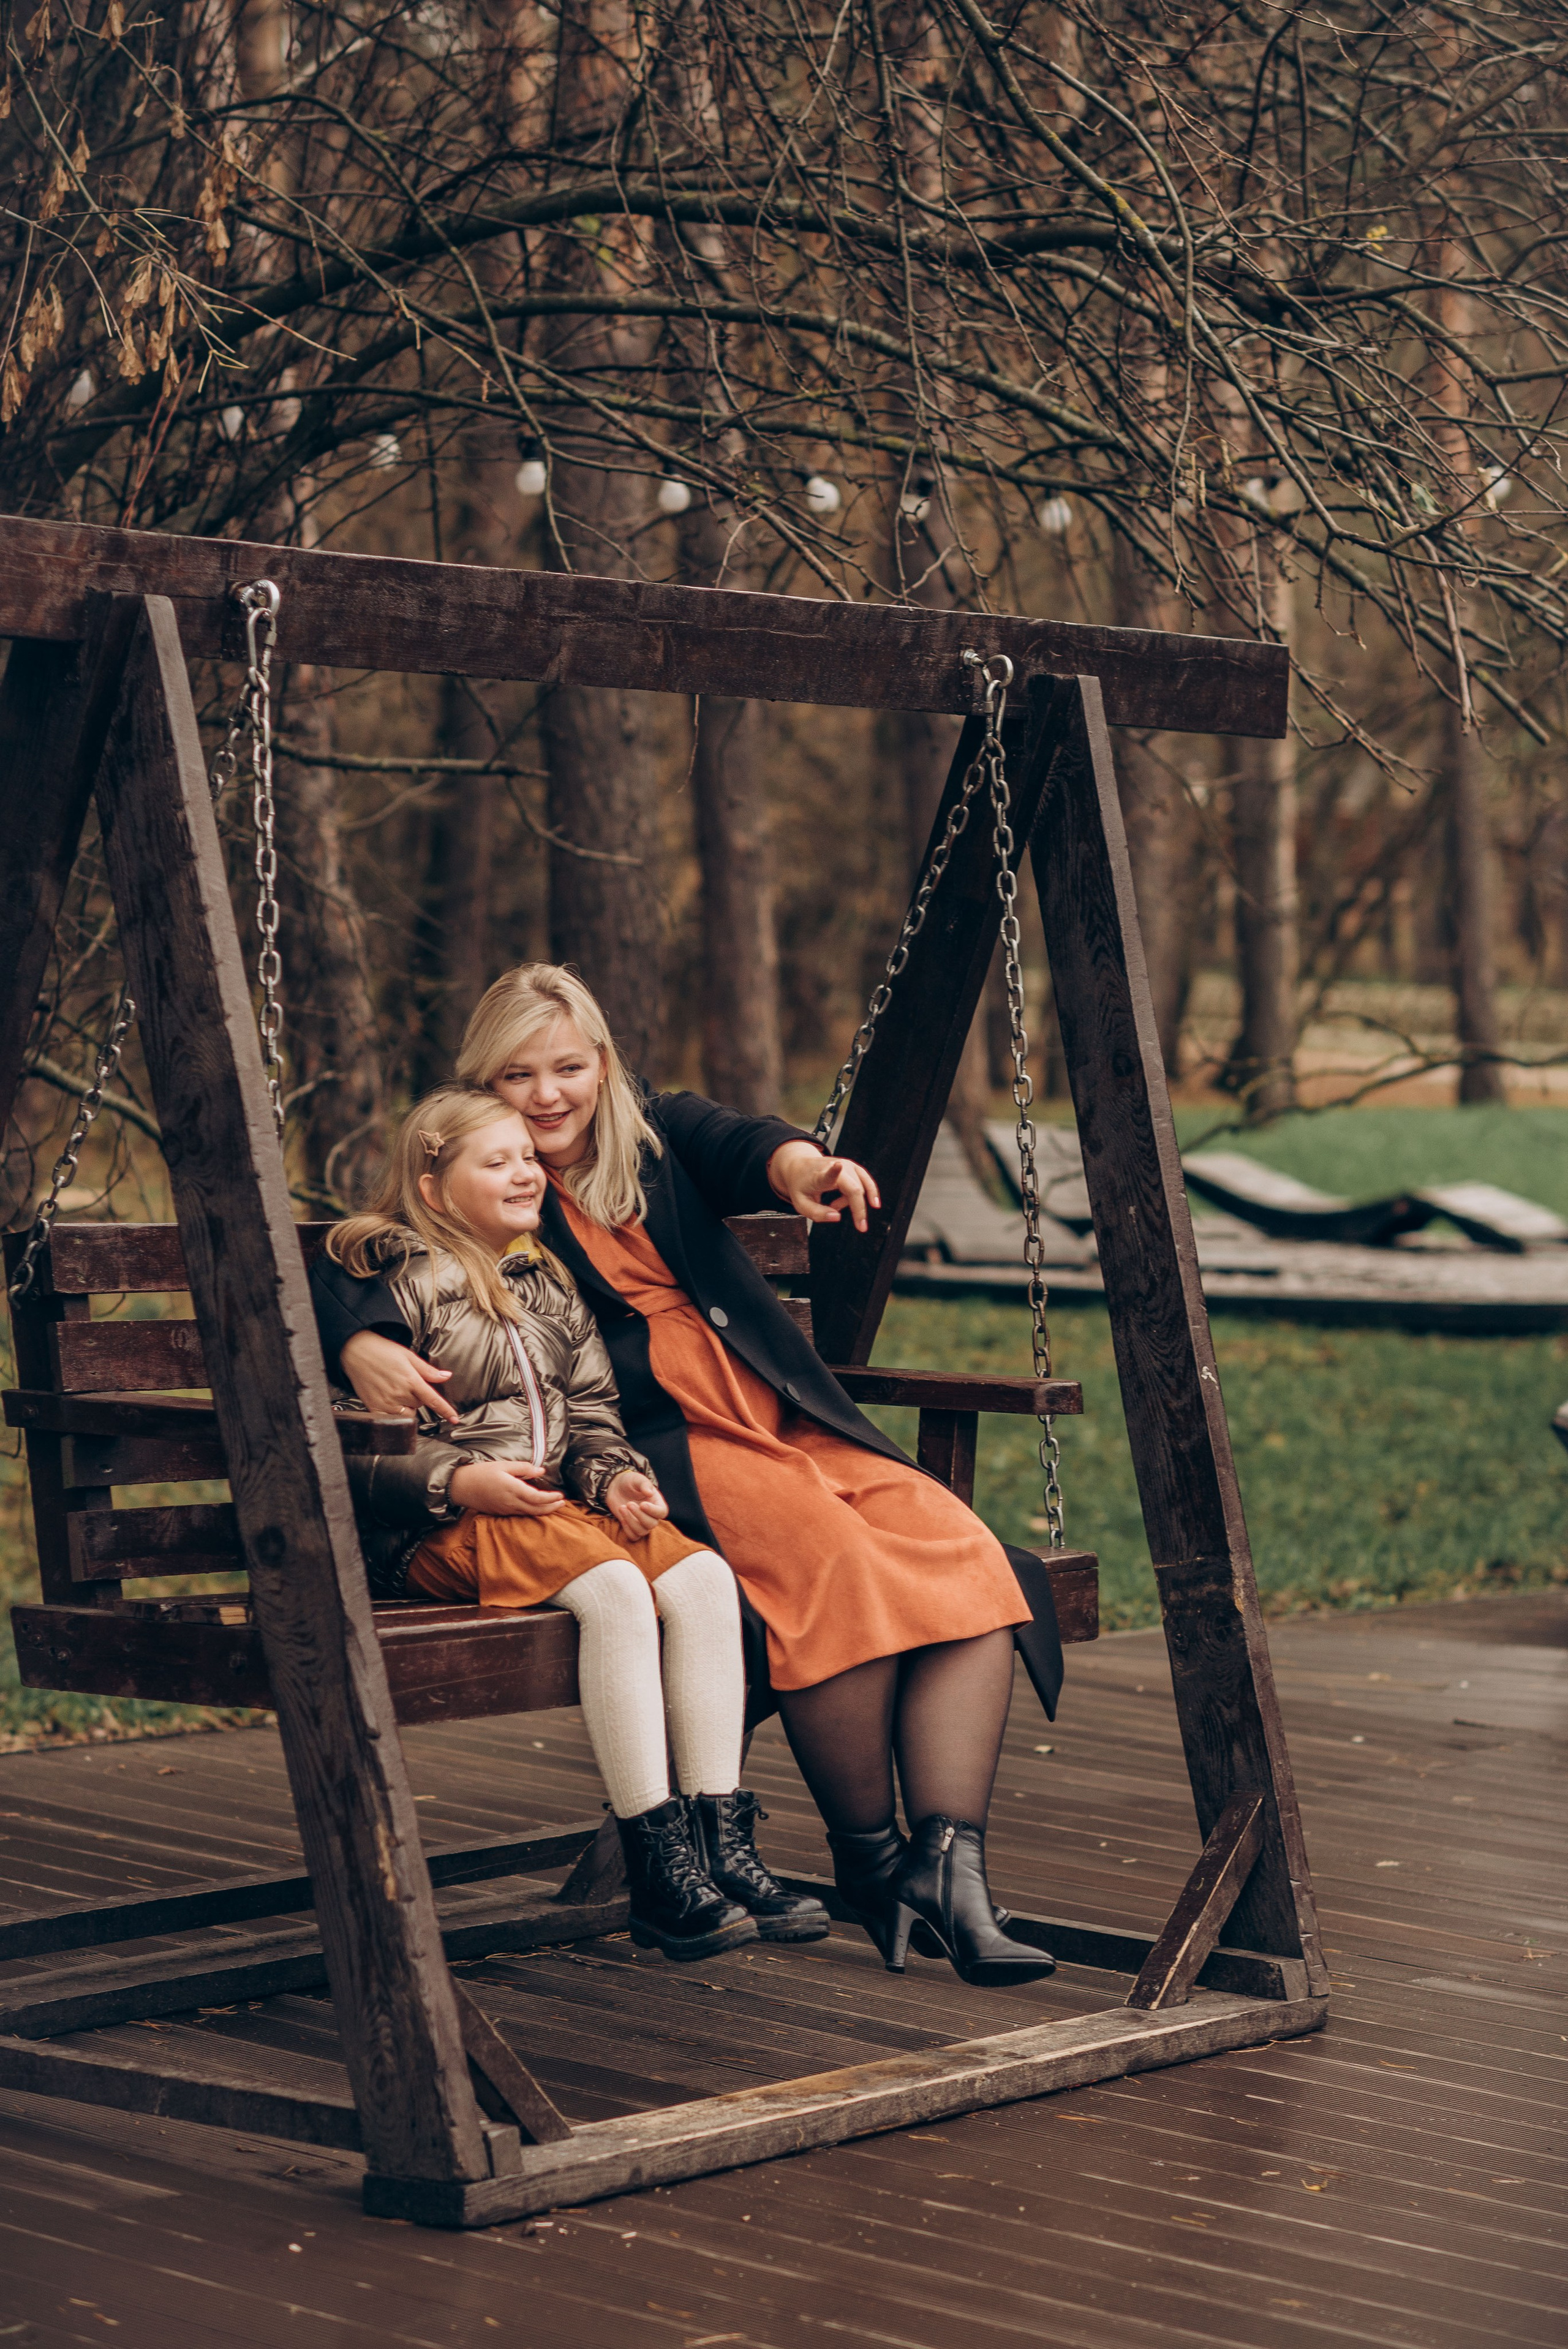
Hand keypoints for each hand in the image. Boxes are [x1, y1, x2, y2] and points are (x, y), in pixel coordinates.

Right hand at [340, 1329, 458, 1423]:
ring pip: (407, 1412)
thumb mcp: (408, 1356)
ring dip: (407, 1405)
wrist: (355, 1351)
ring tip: (396, 1390)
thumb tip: (446, 1376)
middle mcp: (399, 1393)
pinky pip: (392, 1417)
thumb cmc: (382, 1351)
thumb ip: (428, 1370)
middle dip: (418, 1396)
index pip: (433, 1400)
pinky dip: (395, 1411)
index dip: (446, 1411)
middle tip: (406, 1382)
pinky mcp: (374, 1408)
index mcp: (410, 1380)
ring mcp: (386, 1403)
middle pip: (419, 1404)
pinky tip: (388, 1398)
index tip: (455, 1419)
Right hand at [449, 1459, 565, 1516]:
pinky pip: (520, 1514)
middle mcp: (510, 1503)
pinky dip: (531, 1512)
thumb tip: (540, 1471)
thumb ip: (523, 1468)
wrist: (460, 1487)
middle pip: (536, 1509)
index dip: (550, 1498)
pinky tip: (536, 1507)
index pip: (537, 1498)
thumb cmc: (481, 1473)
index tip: (560, 1495)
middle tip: (563, 1503)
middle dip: (551, 1507)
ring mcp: (505, 1510)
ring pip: (528, 1514)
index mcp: (512, 1489)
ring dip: (543, 1511)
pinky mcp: (500, 1513)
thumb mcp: (502, 1465)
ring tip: (553, 1506)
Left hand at [605, 1469, 667, 1541]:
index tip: (642, 1504)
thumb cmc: (629, 1482)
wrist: (616, 1487)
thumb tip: (650, 1493)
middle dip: (639, 1515)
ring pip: (642, 1531)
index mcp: (657, 1502)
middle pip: (652, 1524)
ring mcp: (642, 1522)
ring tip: (622, 1507)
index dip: (653, 1511)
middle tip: (629, 1503)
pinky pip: (633, 1536)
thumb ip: (644, 1484)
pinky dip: (627, 1529)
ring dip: (631, 1521)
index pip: (662, 1512)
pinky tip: (621, 1516)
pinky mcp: (631, 1527)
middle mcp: (652, 1515)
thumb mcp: (637, 1479)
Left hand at [767, 1138, 880, 1233]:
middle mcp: (835, 1166)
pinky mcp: (853, 1166)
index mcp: (819, 1176)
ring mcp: (847, 1165)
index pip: (827, 1174)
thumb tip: (837, 1217)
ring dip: (853, 1203)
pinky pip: (866, 1183)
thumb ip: (817, 1213)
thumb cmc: (801, 1186)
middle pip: (854, 1189)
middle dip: (860, 1209)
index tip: (838, 1165)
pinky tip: (874, 1203)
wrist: (800, 1167)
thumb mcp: (801, 1204)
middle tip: (861, 1228)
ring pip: (860, 1189)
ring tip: (833, 1205)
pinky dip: (869, 1194)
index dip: (834, 1171)